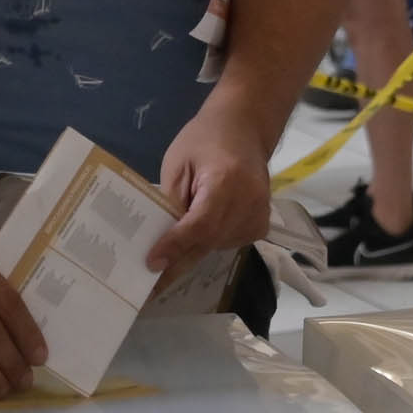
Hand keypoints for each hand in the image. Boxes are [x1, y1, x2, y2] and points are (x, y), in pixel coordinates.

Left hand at [148, 104, 274, 273]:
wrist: (244, 127)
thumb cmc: (205, 139)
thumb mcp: (178, 164)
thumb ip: (172, 202)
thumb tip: (161, 240)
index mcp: (226, 181)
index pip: (200, 224)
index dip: (176, 246)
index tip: (152, 263)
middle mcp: (249, 201)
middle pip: (209, 241)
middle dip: (178, 262)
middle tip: (150, 284)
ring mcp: (260, 213)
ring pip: (218, 246)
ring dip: (194, 251)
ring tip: (170, 254)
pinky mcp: (262, 222)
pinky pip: (230, 243)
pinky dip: (212, 243)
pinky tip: (201, 232)